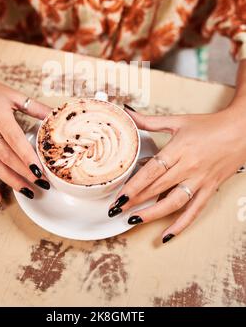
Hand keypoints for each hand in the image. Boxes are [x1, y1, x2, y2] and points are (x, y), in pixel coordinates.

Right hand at [0, 61, 50, 205]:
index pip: (15, 140)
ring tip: (28, 192)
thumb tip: (54, 115)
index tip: (40, 169)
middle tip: (42, 184)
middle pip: (6, 157)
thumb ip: (34, 107)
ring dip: (12, 181)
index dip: (27, 156)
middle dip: (25, 173)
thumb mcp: (11, 95)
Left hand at [109, 105, 245, 242]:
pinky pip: (195, 211)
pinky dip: (181, 225)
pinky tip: (167, 235)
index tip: (119, 195)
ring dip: (152, 214)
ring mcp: (200, 180)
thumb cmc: (209, 125)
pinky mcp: (210, 189)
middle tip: (116, 209)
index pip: (153, 170)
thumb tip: (128, 114)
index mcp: (179, 148)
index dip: (135, 184)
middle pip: (158, 187)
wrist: (240, 130)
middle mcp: (189, 167)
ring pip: (174, 202)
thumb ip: (150, 121)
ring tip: (133, 220)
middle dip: (136, 200)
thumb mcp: (178, 121)